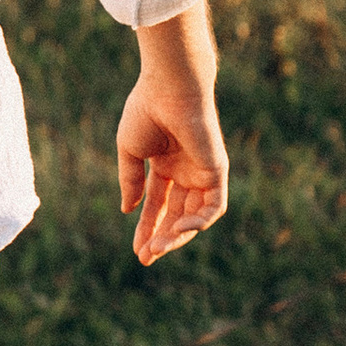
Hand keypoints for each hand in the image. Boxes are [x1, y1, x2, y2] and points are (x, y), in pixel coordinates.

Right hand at [116, 11, 228, 265]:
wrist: (169, 88)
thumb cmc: (146, 112)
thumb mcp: (130, 152)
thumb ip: (130, 182)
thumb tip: (128, 211)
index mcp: (165, 164)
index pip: (157, 204)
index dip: (146, 227)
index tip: (136, 250)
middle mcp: (186, 171)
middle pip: (175, 215)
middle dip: (160, 238)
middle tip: (145, 258)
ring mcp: (202, 173)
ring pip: (194, 217)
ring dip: (176, 236)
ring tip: (156, 249)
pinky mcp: (217, 171)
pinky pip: (213, 207)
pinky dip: (198, 222)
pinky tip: (177, 230)